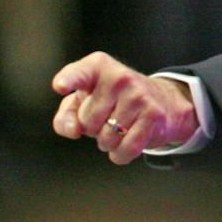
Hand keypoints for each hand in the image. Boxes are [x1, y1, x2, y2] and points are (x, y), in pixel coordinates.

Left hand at [51, 52, 198, 164]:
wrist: (161, 101)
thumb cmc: (112, 101)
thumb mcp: (83, 102)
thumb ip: (65, 116)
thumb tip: (73, 129)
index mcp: (97, 67)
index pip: (79, 74)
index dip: (68, 80)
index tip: (59, 86)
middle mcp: (119, 76)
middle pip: (87, 122)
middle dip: (93, 129)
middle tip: (107, 116)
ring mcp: (138, 94)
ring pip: (106, 139)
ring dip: (107, 142)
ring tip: (118, 127)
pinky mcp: (153, 114)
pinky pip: (126, 149)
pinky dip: (121, 154)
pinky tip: (125, 143)